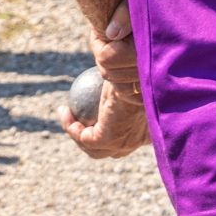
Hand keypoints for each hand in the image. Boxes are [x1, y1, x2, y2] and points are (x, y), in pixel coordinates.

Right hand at [61, 29, 147, 159]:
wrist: (136, 66)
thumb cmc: (138, 65)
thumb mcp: (132, 75)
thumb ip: (126, 80)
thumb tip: (115, 72)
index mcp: (151, 129)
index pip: (129, 139)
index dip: (108, 131)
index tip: (92, 114)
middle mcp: (140, 140)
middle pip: (111, 150)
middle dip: (91, 139)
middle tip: (77, 119)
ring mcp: (125, 143)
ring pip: (95, 149)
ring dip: (77, 133)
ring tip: (67, 115)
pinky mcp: (109, 139)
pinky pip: (84, 137)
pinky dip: (72, 126)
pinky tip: (65, 111)